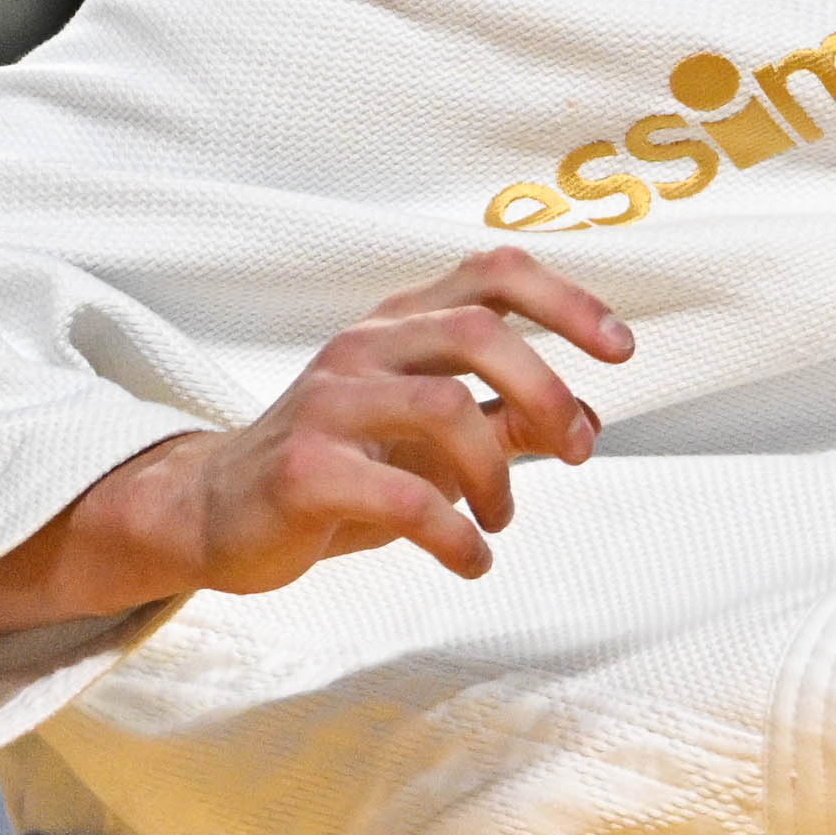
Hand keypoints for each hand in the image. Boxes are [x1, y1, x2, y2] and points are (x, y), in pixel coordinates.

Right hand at [0, 249, 632, 652]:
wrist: (213, 513)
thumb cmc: (336, 468)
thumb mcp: (428, 436)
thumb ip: (503, 420)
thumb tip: (587, 421)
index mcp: (398, 326)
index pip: (492, 274)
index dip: (567, 300)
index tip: (621, 351)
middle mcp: (362, 348)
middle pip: (478, 331)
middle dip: (548, 392)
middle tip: (579, 453)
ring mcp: (327, 403)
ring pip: (445, 406)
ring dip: (499, 474)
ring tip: (502, 520)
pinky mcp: (303, 469)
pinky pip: (404, 496)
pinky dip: (456, 535)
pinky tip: (470, 560)